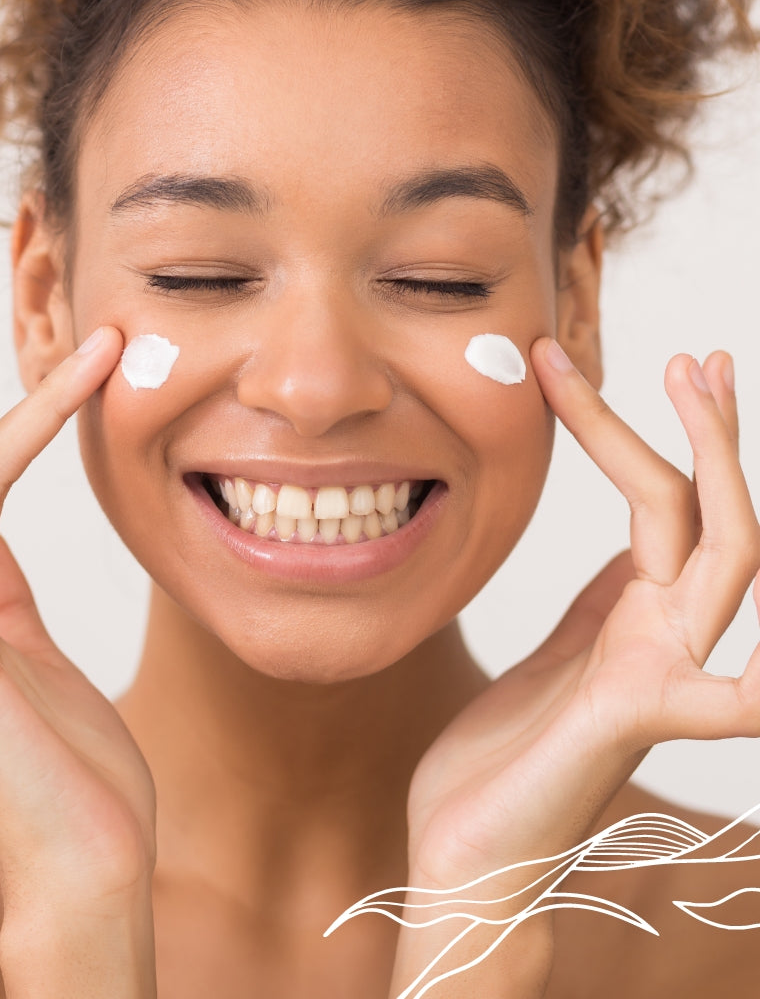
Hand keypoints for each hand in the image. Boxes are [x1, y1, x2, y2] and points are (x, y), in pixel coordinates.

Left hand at [405, 342, 759, 890]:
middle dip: (705, 431)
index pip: (660, 502)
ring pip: (721, 562)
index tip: (604, 368)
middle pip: (706, 514)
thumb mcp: (558, 650)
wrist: (471, 847)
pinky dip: (757, 677)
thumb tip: (631, 548)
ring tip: (704, 387)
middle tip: (695, 354)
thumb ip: (603, 602)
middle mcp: (659, 638)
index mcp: (634, 616)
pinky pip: (719, 693)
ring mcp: (656, 677)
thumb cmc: (505, 752)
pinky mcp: (628, 721)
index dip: (644, 432)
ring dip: (721, 471)